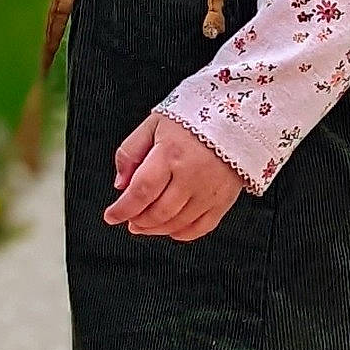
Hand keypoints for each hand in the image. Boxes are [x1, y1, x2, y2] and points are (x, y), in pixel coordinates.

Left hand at [104, 111, 243, 240]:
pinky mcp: (224, 200)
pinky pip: (201, 228)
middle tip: (129, 218)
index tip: (111, 215)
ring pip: (177, 224)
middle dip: (137, 220)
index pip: (141, 191)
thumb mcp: (154, 124)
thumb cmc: (195, 117)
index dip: (123, 209)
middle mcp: (192, 175)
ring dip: (155, 229)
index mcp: (171, 153)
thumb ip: (130, 152)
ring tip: (144, 224)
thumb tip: (120, 183)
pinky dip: (182, 233)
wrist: (238, 116)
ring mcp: (210, 190)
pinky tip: (171, 228)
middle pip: (158, 212)